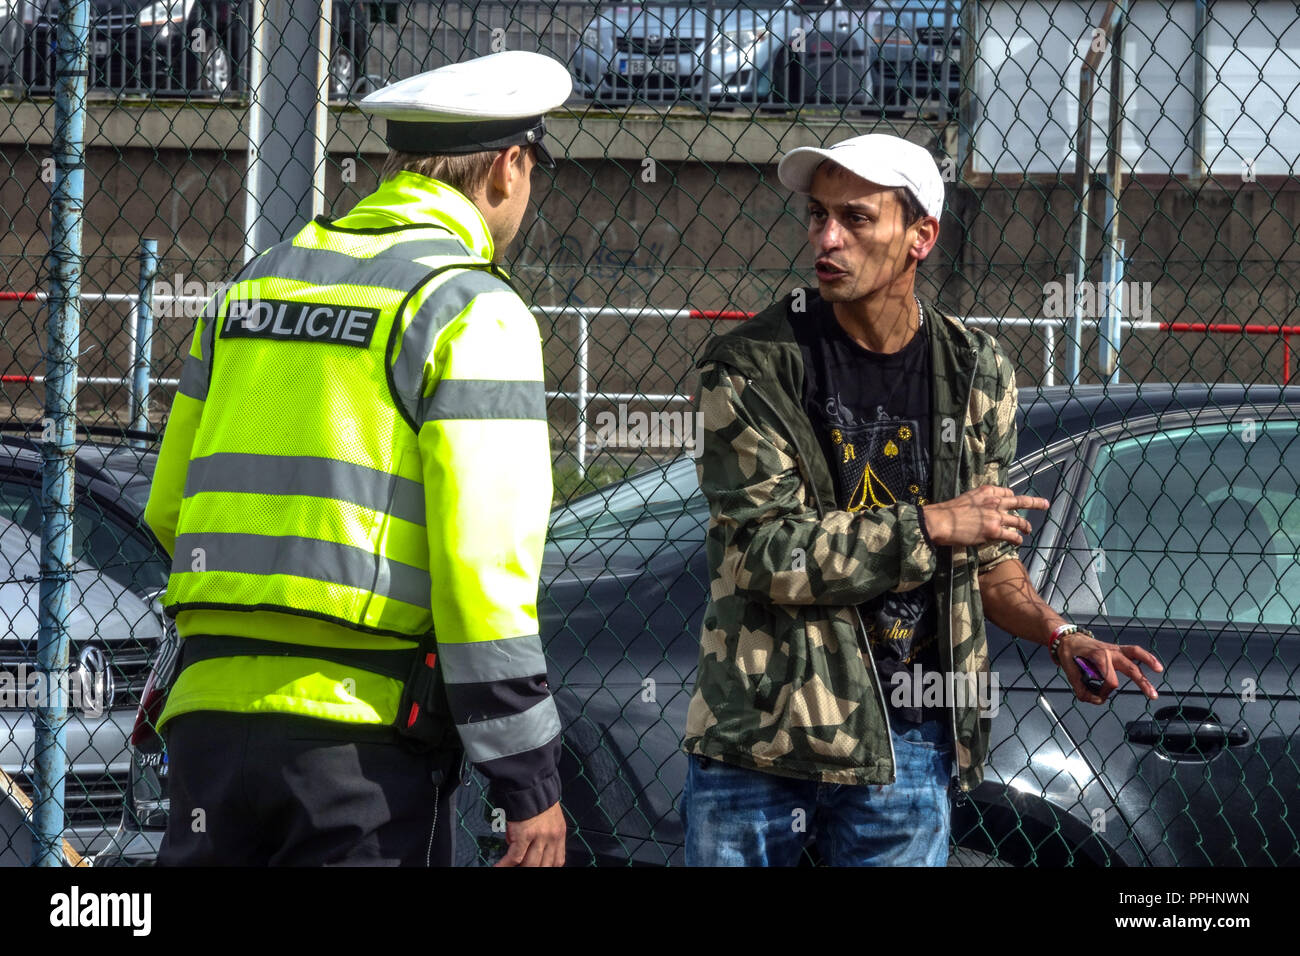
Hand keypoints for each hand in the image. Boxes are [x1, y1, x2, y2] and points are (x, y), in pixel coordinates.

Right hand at [494, 801, 565, 866]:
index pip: (557, 860)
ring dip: (519, 867)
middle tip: (521, 867)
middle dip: (532, 868)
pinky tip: (498, 867)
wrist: (530, 781)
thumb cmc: (536, 795)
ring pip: (530, 865)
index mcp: (559, 832)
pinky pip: (514, 857)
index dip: (547, 867)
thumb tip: (520, 845)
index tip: (538, 867)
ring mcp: (539, 837)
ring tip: (509, 867)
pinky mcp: (524, 834)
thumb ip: (539, 834)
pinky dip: (505, 865)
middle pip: (544, 865)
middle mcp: (552, 837)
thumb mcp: (547, 816)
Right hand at [920, 485, 1048, 547]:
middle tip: (1045, 504)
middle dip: (1034, 503)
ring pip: (1018, 520)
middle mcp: (994, 501)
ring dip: (1025, 525)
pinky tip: (1019, 541)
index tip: (1013, 500)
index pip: (1006, 492)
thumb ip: (978, 501)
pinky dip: (1017, 539)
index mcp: (986, 491)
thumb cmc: (948, 512)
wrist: (942, 521)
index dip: (1011, 497)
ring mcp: (996, 516)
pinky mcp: (994, 531)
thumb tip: (980, 510)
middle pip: (1019, 501)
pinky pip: (1011, 535)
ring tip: (1028, 529)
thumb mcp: (966, 498)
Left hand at [1058, 630, 1162, 703]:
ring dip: (1149, 663)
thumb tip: (1096, 700)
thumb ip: (1081, 689)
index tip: (1095, 694)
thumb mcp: (1069, 672)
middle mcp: (1109, 651)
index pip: (1110, 680)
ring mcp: (1114, 649)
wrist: (1068, 639)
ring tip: (1159, 671)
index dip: (1104, 692)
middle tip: (1153, 696)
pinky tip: (1156, 665)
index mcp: (1097, 657)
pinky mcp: (1117, 650)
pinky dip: (1145, 656)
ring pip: (1135, 654)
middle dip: (1141, 682)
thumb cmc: (1069, 655)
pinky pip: (1134, 651)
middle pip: (1129, 668)